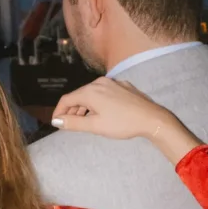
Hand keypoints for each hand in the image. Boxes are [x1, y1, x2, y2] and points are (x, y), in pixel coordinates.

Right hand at [51, 77, 169, 139]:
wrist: (151, 118)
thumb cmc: (122, 123)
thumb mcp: (95, 126)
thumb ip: (73, 122)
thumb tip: (57, 120)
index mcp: (90, 91)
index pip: (67, 99)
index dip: (59, 111)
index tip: (56, 123)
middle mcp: (99, 83)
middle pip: (79, 95)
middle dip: (72, 109)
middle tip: (69, 124)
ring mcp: (112, 83)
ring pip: (91, 93)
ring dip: (84, 107)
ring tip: (84, 121)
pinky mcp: (123, 86)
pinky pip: (104, 93)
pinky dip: (97, 102)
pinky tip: (101, 113)